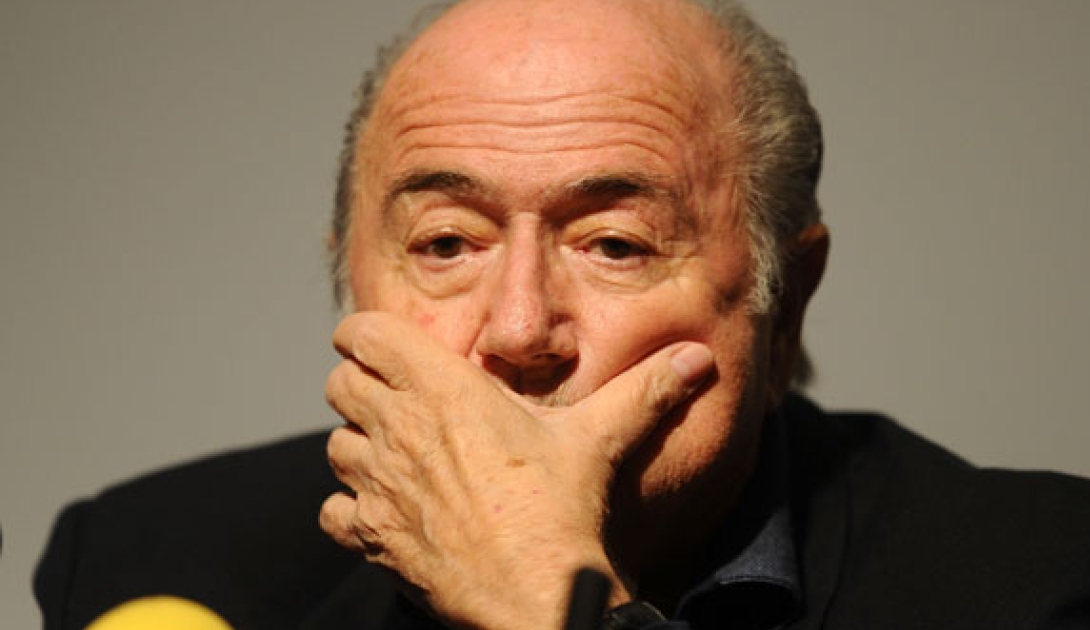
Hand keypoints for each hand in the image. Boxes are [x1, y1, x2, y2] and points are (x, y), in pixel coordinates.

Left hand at [319, 312, 712, 629]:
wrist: (537, 597)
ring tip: (399, 455)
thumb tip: (700, 357)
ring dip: (359, 445)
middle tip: (399, 398)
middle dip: (362, 385)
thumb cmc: (561, 513)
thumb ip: (645, 390)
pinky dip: (352, 508)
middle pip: (340, 384)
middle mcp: (399, 431)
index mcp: (444, 390)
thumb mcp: (601, 439)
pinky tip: (390, 511)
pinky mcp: (372, 538)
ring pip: (334, 445)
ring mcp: (379, 487)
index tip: (387, 346)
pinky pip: (334, 510)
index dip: (367, 336)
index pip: (364, 334)